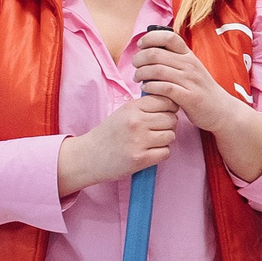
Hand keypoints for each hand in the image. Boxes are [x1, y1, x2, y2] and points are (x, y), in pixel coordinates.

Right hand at [58, 90, 176, 195]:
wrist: (88, 157)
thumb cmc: (109, 134)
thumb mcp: (123, 113)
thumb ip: (145, 107)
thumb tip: (173, 103)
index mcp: (131, 108)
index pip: (166, 101)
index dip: (169, 108)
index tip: (162, 114)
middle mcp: (136, 122)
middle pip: (171, 119)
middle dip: (168, 125)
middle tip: (155, 130)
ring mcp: (139, 141)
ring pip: (171, 135)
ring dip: (165, 140)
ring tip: (150, 142)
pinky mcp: (141, 158)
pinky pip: (166, 152)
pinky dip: (160, 153)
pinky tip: (148, 152)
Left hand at [130, 27, 261, 181]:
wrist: (223, 111)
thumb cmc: (201, 90)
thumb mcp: (191, 70)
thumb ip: (174, 60)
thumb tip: (149, 51)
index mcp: (189, 56)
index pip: (169, 37)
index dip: (150, 38)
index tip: (142, 46)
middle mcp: (190, 65)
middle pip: (156, 53)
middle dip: (139, 58)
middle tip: (136, 66)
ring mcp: (190, 81)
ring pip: (157, 70)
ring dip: (142, 73)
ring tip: (138, 78)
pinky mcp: (189, 97)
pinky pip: (164, 88)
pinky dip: (151, 87)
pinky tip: (147, 89)